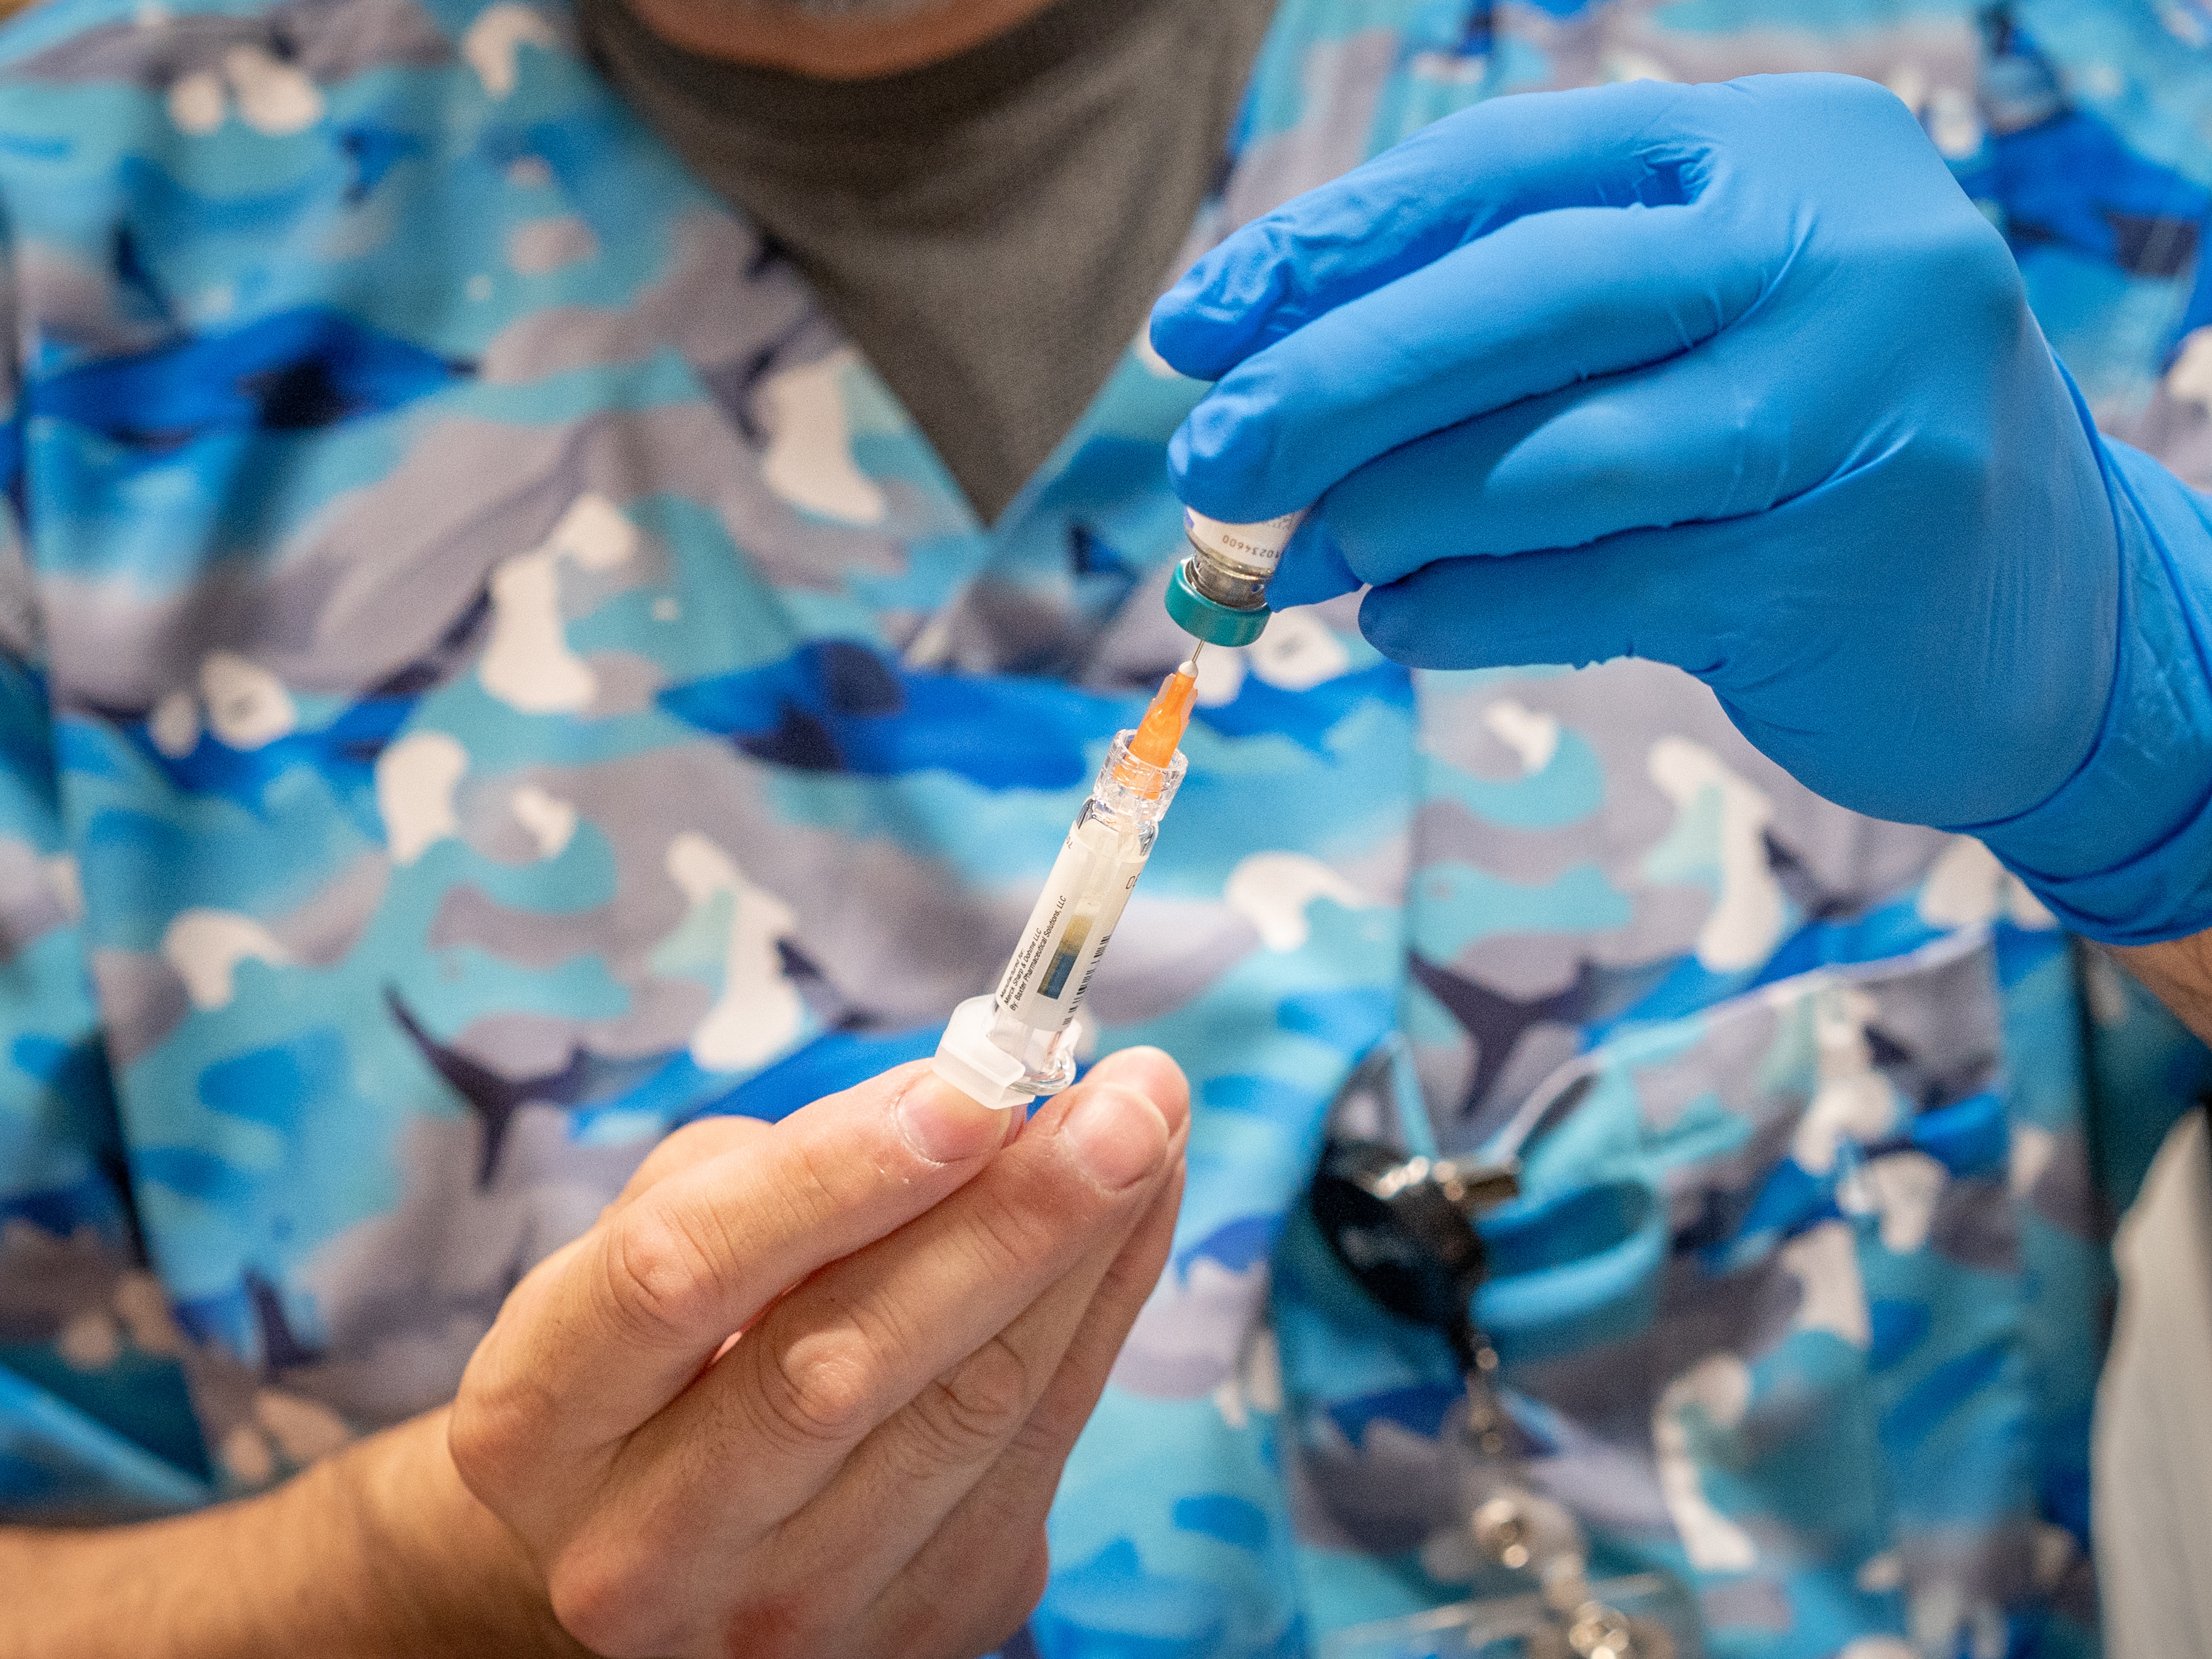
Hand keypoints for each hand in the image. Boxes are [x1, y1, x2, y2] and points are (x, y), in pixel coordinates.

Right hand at [450, 1051, 1187, 1658]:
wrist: (635, 1562)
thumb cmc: (648, 1358)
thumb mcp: (645, 1241)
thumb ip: (775, 1171)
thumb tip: (958, 1099)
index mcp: (541, 1420)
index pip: (684, 1277)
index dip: (835, 1175)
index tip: (972, 1086)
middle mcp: (644, 1547)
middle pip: (845, 1364)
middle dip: (1009, 1216)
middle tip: (1126, 1098)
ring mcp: (779, 1616)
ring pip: (966, 1416)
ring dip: (1083, 1258)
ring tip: (1151, 1129)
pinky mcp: (909, 1635)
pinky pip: (1032, 1461)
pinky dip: (1097, 1324)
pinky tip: (1133, 1222)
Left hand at [1153, 72, 2211, 945]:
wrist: (2059, 607)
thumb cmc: (1820, 444)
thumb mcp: (1699, 329)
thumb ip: (1523, 333)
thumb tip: (1269, 393)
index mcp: (1782, 146)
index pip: (1511, 168)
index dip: (1330, 247)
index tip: (1192, 324)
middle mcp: (1840, 247)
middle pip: (1526, 298)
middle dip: (1333, 381)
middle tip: (1203, 453)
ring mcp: (1858, 407)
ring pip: (1557, 456)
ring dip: (1390, 513)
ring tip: (1290, 555)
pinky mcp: (1841, 566)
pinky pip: (1600, 590)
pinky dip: (1470, 611)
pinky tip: (1397, 621)